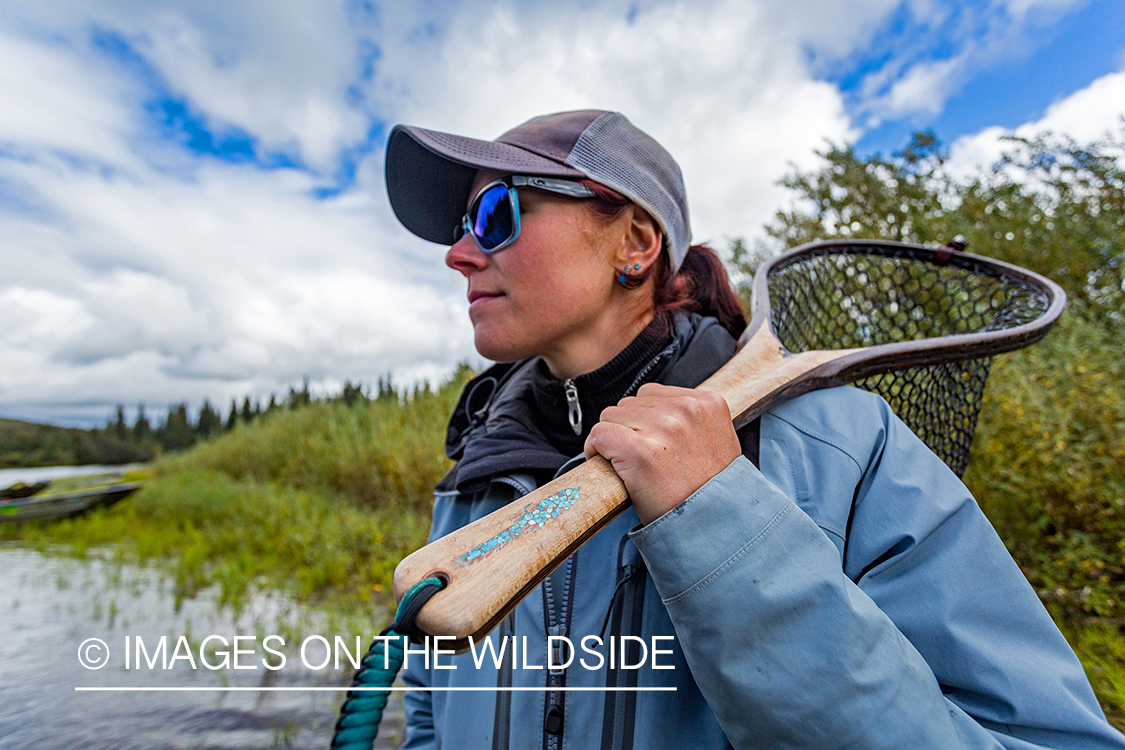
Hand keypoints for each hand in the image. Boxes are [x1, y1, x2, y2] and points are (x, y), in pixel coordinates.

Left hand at [584, 383, 740, 524]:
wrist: (714, 527)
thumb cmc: (710, 490)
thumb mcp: (715, 440)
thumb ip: (690, 419)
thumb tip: (652, 409)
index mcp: (707, 402)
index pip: (652, 394)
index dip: (643, 420)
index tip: (649, 444)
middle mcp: (687, 409)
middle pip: (630, 403)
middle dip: (629, 429)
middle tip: (641, 460)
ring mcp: (664, 429)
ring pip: (611, 416)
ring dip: (613, 439)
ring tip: (632, 466)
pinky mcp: (641, 452)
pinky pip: (599, 435)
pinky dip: (595, 450)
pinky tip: (610, 467)